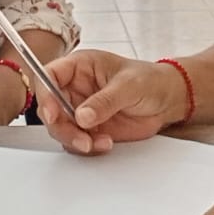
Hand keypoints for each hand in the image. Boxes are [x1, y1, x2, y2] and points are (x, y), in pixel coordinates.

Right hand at [36, 50, 190, 154]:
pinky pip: (76, 141)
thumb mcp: (129, 85)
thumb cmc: (150, 80)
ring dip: (75, 140)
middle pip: (50, 107)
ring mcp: (80, 109)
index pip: (49, 76)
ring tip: (100, 142)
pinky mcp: (89, 128)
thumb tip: (82, 116)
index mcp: (80, 67)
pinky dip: (88, 147)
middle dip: (61, 126)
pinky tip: (106, 143)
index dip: (45, 95)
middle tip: (81, 138)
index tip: (52, 114)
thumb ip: (105, 100)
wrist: (168, 100)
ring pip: (60, 128)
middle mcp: (75, 88)